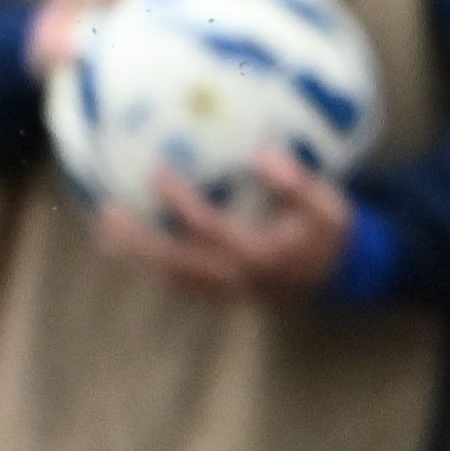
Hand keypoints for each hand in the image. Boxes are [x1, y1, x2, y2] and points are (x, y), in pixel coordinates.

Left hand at [100, 149, 355, 299]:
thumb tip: (262, 155)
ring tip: (106, 232)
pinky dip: (155, 267)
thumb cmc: (331, 235)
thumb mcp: (327, 204)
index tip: (157, 170)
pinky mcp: (225, 295)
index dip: (180, 200)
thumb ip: (295, 183)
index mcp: (258, 254)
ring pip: (172, 276)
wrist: (343, 277)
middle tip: (106, 214)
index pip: (208, 226)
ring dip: (138, 256)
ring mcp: (228, 291)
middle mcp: (235, 278)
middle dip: (138, 240)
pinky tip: (136, 250)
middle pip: (175, 261)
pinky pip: (181, 283)